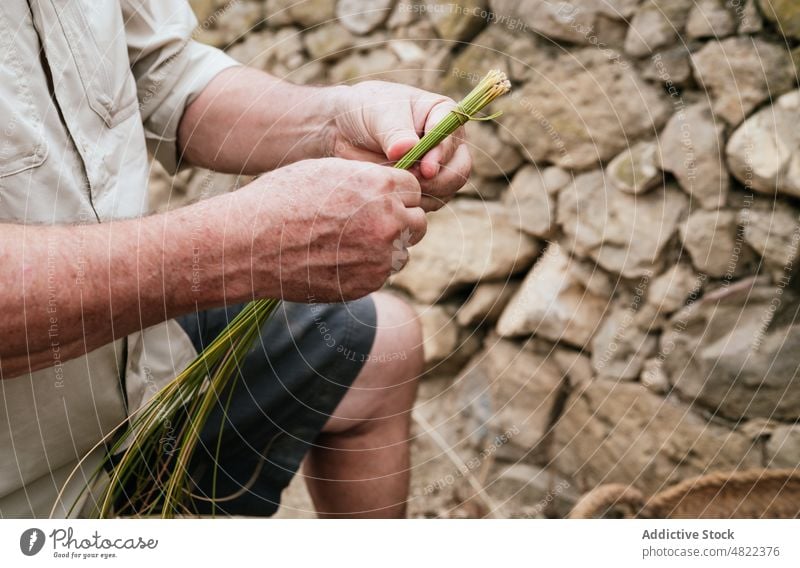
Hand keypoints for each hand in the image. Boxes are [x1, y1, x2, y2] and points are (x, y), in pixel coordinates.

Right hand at [239, 158, 425, 301]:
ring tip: (348, 242)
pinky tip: (338, 259)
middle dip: (400, 221)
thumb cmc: (282, 200)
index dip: (398, 194)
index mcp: (380, 186)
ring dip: (386, 248)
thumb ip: (367, 179)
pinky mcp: (368, 283)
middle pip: (417, 221)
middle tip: (370, 223)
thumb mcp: (327, 172)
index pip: (415, 189)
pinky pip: (382, 273)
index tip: (382, 199)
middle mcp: (388, 221)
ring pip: (403, 251)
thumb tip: (390, 187)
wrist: (251, 244)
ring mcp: (380, 256)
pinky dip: (368, 268)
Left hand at [330, 81, 471, 211]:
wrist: (346, 131)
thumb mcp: (379, 115)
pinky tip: (396, 194)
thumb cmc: (366, 112)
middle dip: (438, 180)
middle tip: (411, 181)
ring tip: (397, 185)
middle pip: (459, 169)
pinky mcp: (428, 188)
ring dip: (424, 193)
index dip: (442, 154)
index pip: (452, 136)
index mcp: (443, 114)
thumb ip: (396, 132)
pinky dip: (416, 202)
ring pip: (447, 190)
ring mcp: (440, 168)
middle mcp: (448, 143)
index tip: (426, 169)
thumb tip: (407, 148)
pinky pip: (431, 203)